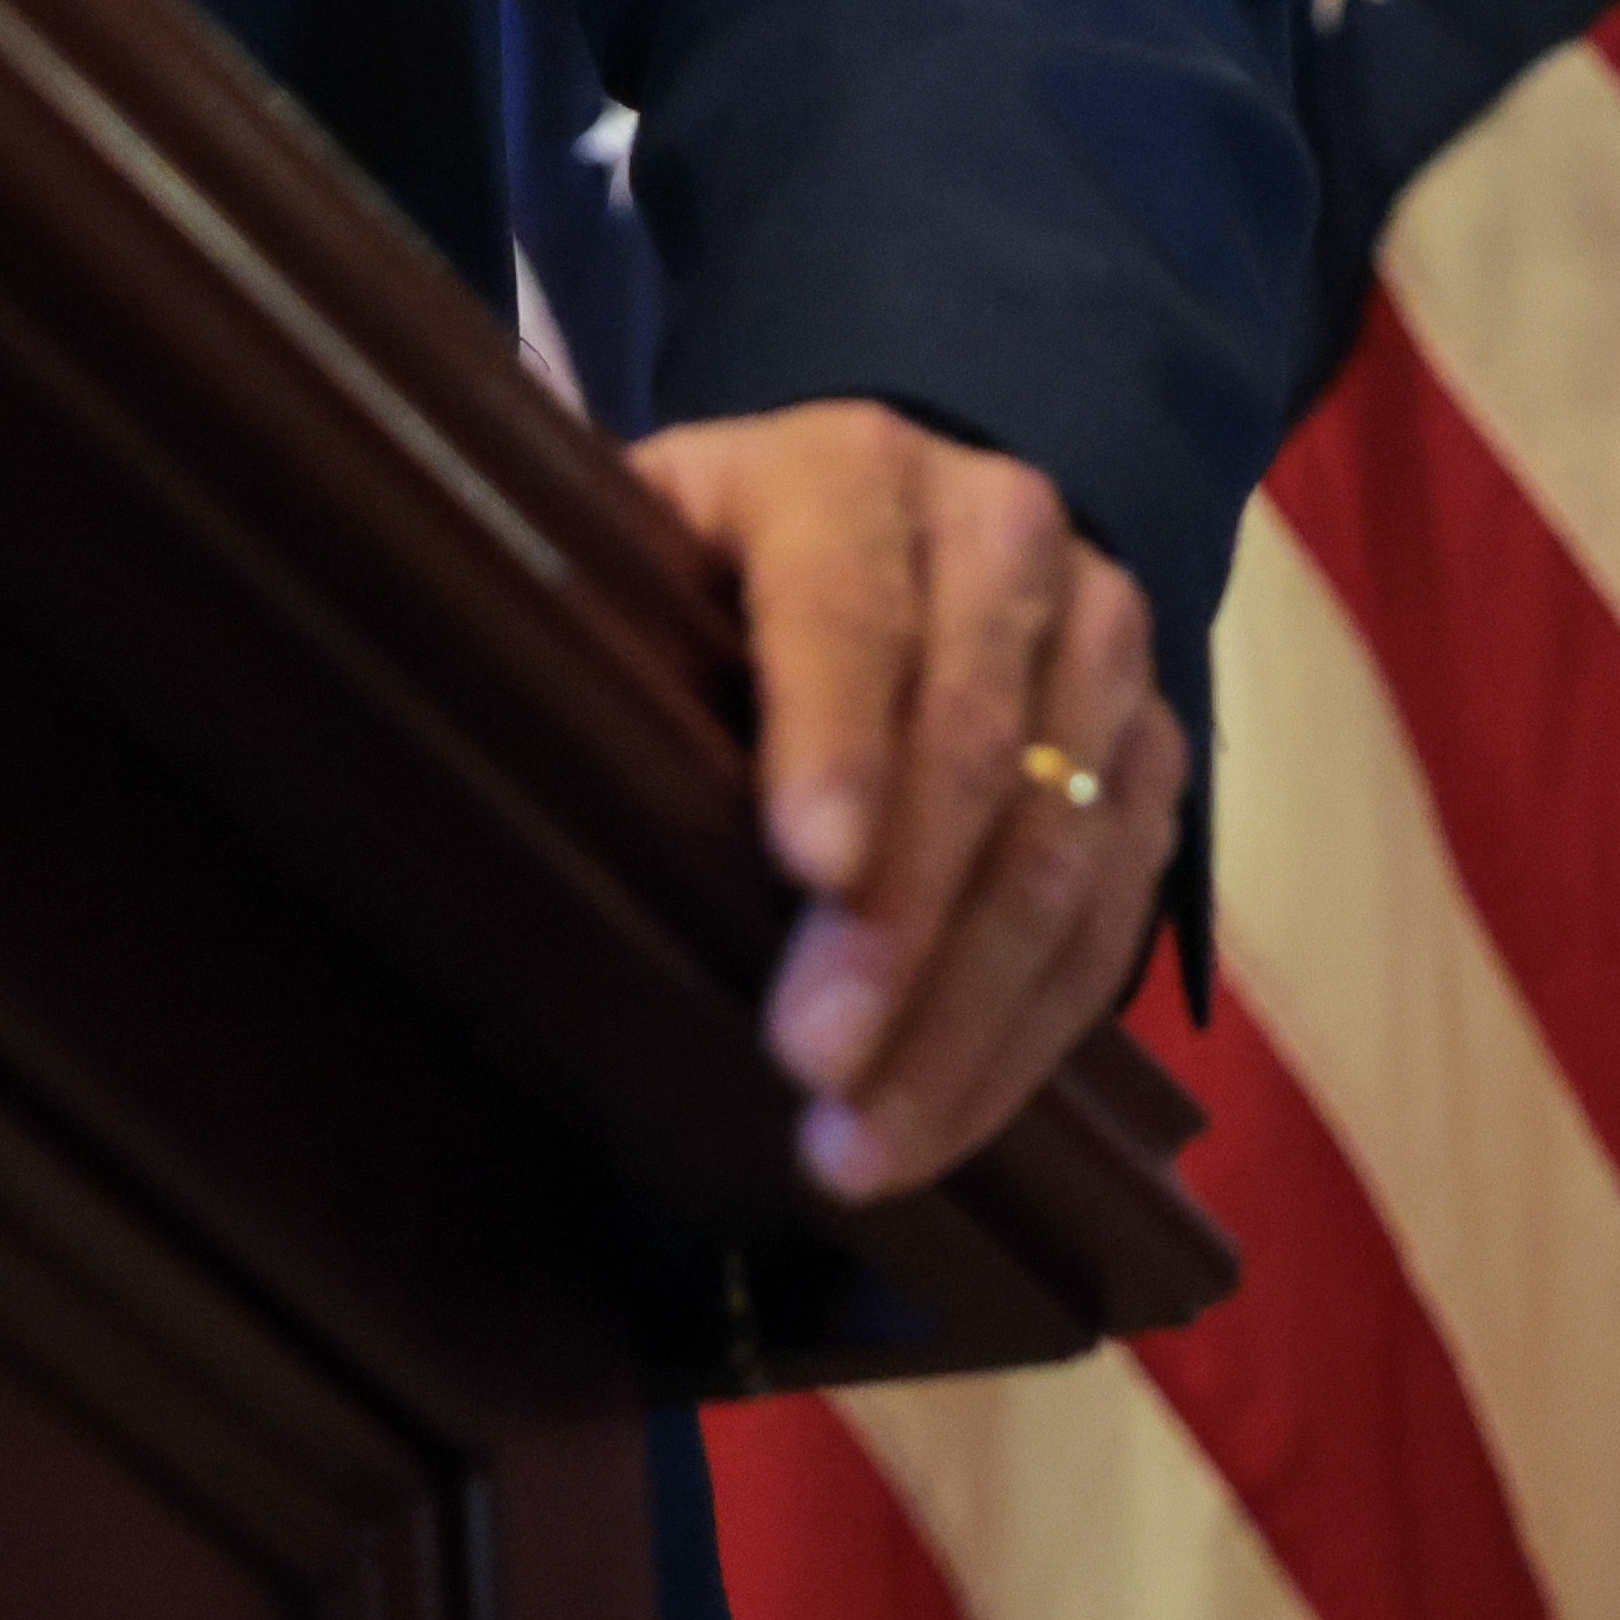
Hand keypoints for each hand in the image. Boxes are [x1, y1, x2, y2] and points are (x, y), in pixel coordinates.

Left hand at [624, 397, 1180, 1199]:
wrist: (918, 512)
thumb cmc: (732, 549)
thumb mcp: (654, 528)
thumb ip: (594, 592)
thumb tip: (463, 663)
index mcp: (851, 476)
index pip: (847, 607)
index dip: (831, 736)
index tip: (805, 864)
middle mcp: (1003, 543)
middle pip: (969, 749)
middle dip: (896, 926)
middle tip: (812, 1064)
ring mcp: (1103, 654)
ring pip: (1060, 853)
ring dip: (966, 1019)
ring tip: (865, 1144)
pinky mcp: (1156, 761)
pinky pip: (1113, 917)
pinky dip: (1030, 1036)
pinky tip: (945, 1119)